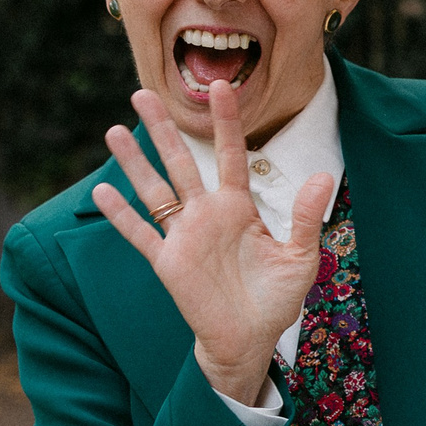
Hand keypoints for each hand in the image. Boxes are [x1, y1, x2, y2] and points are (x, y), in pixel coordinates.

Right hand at [91, 84, 332, 406]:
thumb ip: (305, 217)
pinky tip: (103, 192)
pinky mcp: (168, 262)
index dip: (226, 121)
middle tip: (142, 93)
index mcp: (239, 207)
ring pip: (155, 190)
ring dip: (135, 163)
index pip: (230, 154)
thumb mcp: (300, 257)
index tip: (220, 86)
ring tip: (114, 131)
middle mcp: (207, 214)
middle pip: (181, 162)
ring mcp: (184, 236)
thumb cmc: (275, 298)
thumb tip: (323, 175)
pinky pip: (142, 234)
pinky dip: (122, 215)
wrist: (250, 339)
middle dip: (163, 129)